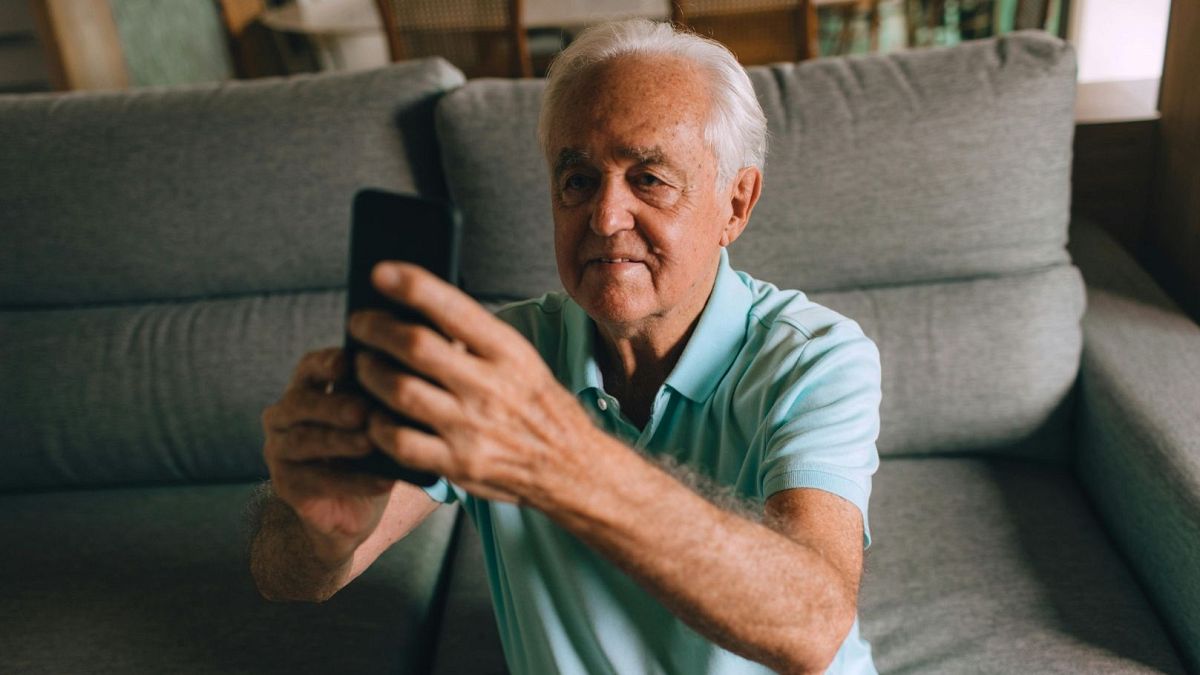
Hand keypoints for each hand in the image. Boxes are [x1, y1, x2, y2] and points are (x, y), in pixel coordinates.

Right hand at [261, 347, 392, 563]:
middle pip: (301, 402)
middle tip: (363, 410)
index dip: (327, 363)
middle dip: (333, 405)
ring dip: (341, 441)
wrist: (355, 507)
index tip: (349, 362)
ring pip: (305, 441)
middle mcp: (285, 414)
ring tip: (371, 443)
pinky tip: (382, 481)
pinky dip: (353, 481)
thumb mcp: (378, 417)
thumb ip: (385, 394)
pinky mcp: (286, 484)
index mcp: (307, 387)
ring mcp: (279, 449)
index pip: (311, 366)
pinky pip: (318, 481)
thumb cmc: (372, 449)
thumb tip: (419, 370)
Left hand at [348, 263, 599, 506]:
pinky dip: (377, 425)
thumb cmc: (536, 406)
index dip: (411, 286)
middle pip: (414, 346)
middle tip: (359, 322)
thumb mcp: (521, 361)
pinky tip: (375, 415)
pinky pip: (399, 441)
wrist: (572, 468)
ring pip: (398, 390)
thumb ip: (476, 338)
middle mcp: (490, 386)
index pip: (453, 308)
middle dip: (375, 328)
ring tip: (363, 364)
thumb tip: (416, 310)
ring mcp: (472, 427)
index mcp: (508, 353)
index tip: (380, 273)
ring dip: (369, 372)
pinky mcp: (458, 464)